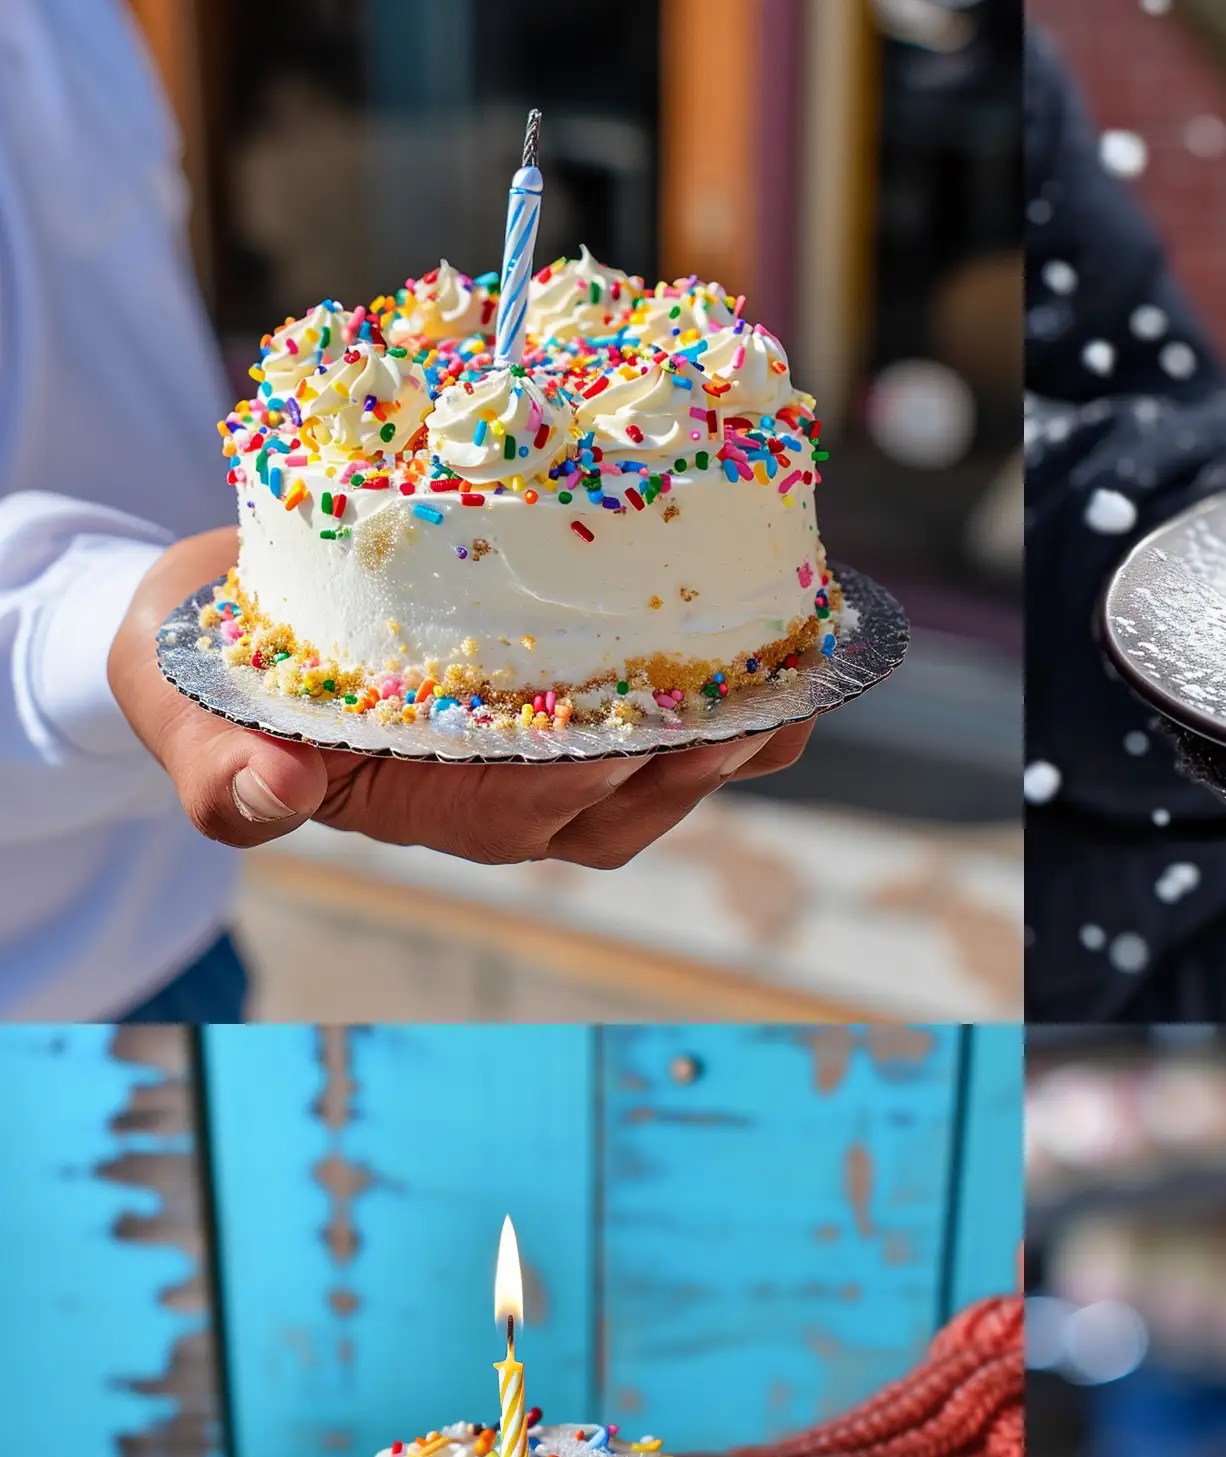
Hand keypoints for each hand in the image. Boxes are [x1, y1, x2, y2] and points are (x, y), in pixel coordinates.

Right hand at [110, 529, 815, 865]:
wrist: (216, 630)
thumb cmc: (206, 673)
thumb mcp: (188, 717)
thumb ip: (219, 770)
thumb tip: (278, 795)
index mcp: (417, 807)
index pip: (513, 814)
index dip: (578, 783)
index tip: (636, 739)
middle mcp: (490, 801)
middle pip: (612, 811)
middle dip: (689, 769)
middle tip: (757, 710)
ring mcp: (534, 765)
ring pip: (653, 782)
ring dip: (729, 747)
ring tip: (795, 689)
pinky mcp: (562, 716)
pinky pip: (663, 729)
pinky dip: (726, 703)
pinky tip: (786, 658)